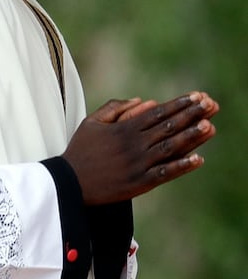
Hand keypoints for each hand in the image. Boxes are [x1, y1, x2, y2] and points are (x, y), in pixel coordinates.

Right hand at [62, 91, 218, 204]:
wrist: (68, 183)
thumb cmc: (79, 151)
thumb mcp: (90, 123)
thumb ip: (113, 108)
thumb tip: (141, 100)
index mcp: (123, 129)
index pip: (157, 113)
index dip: (178, 104)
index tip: (197, 96)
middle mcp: (133, 144)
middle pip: (168, 126)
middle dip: (191, 114)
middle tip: (211, 104)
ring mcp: (138, 163)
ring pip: (170, 147)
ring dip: (191, 136)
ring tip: (209, 125)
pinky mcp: (139, 182)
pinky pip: (164, 173)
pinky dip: (181, 166)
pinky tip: (198, 159)